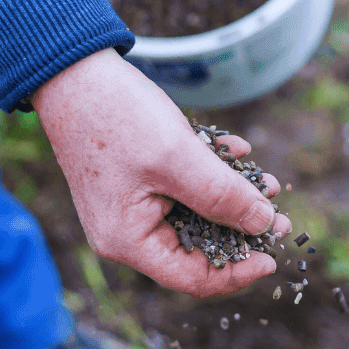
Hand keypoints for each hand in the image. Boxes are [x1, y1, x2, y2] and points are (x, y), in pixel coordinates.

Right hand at [32, 49, 290, 296]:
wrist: (72, 70)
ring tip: (263, 178)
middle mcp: (125, 231)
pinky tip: (233, 150)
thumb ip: (223, 196)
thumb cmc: (116, 116)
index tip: (274, 253)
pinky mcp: (132, 179)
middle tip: (276, 210)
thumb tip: (264, 224)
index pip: (192, 278)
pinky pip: (178, 187)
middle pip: (195, 246)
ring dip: (229, 195)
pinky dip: (207, 172)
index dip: (239, 271)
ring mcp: (127, 205)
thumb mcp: (178, 158)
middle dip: (239, 226)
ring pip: (192, 213)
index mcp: (129, 240)